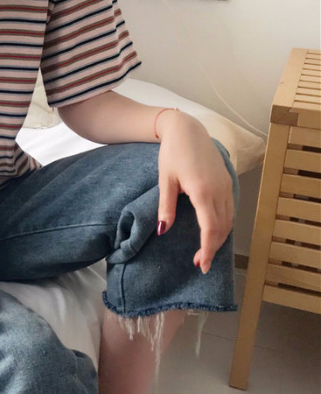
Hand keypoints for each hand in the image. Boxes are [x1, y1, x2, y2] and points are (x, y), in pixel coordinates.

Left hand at [156, 110, 234, 273]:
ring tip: (205, 251)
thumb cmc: (172, 153)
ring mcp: (226, 186)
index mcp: (202, 191)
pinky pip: (230, 209)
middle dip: (213, 248)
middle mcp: (219, 190)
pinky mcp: (227, 181)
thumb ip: (166, 207)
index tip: (202, 265)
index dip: (208, 249)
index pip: (211, 228)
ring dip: (219, 238)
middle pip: (222, 228)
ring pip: (229, 220)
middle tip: (200, 263)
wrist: (187, 129)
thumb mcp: (165, 180)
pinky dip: (224, 225)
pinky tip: (213, 232)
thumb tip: (163, 231)